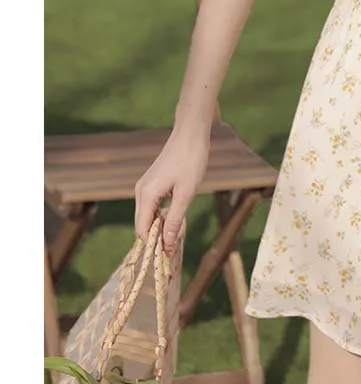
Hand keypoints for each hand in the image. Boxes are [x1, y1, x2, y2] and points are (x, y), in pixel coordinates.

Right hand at [134, 129, 208, 253]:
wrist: (191, 134)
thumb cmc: (191, 161)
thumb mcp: (186, 194)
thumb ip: (174, 220)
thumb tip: (166, 245)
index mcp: (146, 195)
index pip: (142, 230)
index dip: (153, 245)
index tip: (168, 257)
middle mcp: (141, 191)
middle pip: (143, 224)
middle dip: (156, 237)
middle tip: (175, 248)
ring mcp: (145, 185)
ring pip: (147, 214)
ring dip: (160, 226)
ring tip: (177, 234)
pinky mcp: (152, 181)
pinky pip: (152, 205)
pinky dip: (161, 214)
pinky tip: (175, 217)